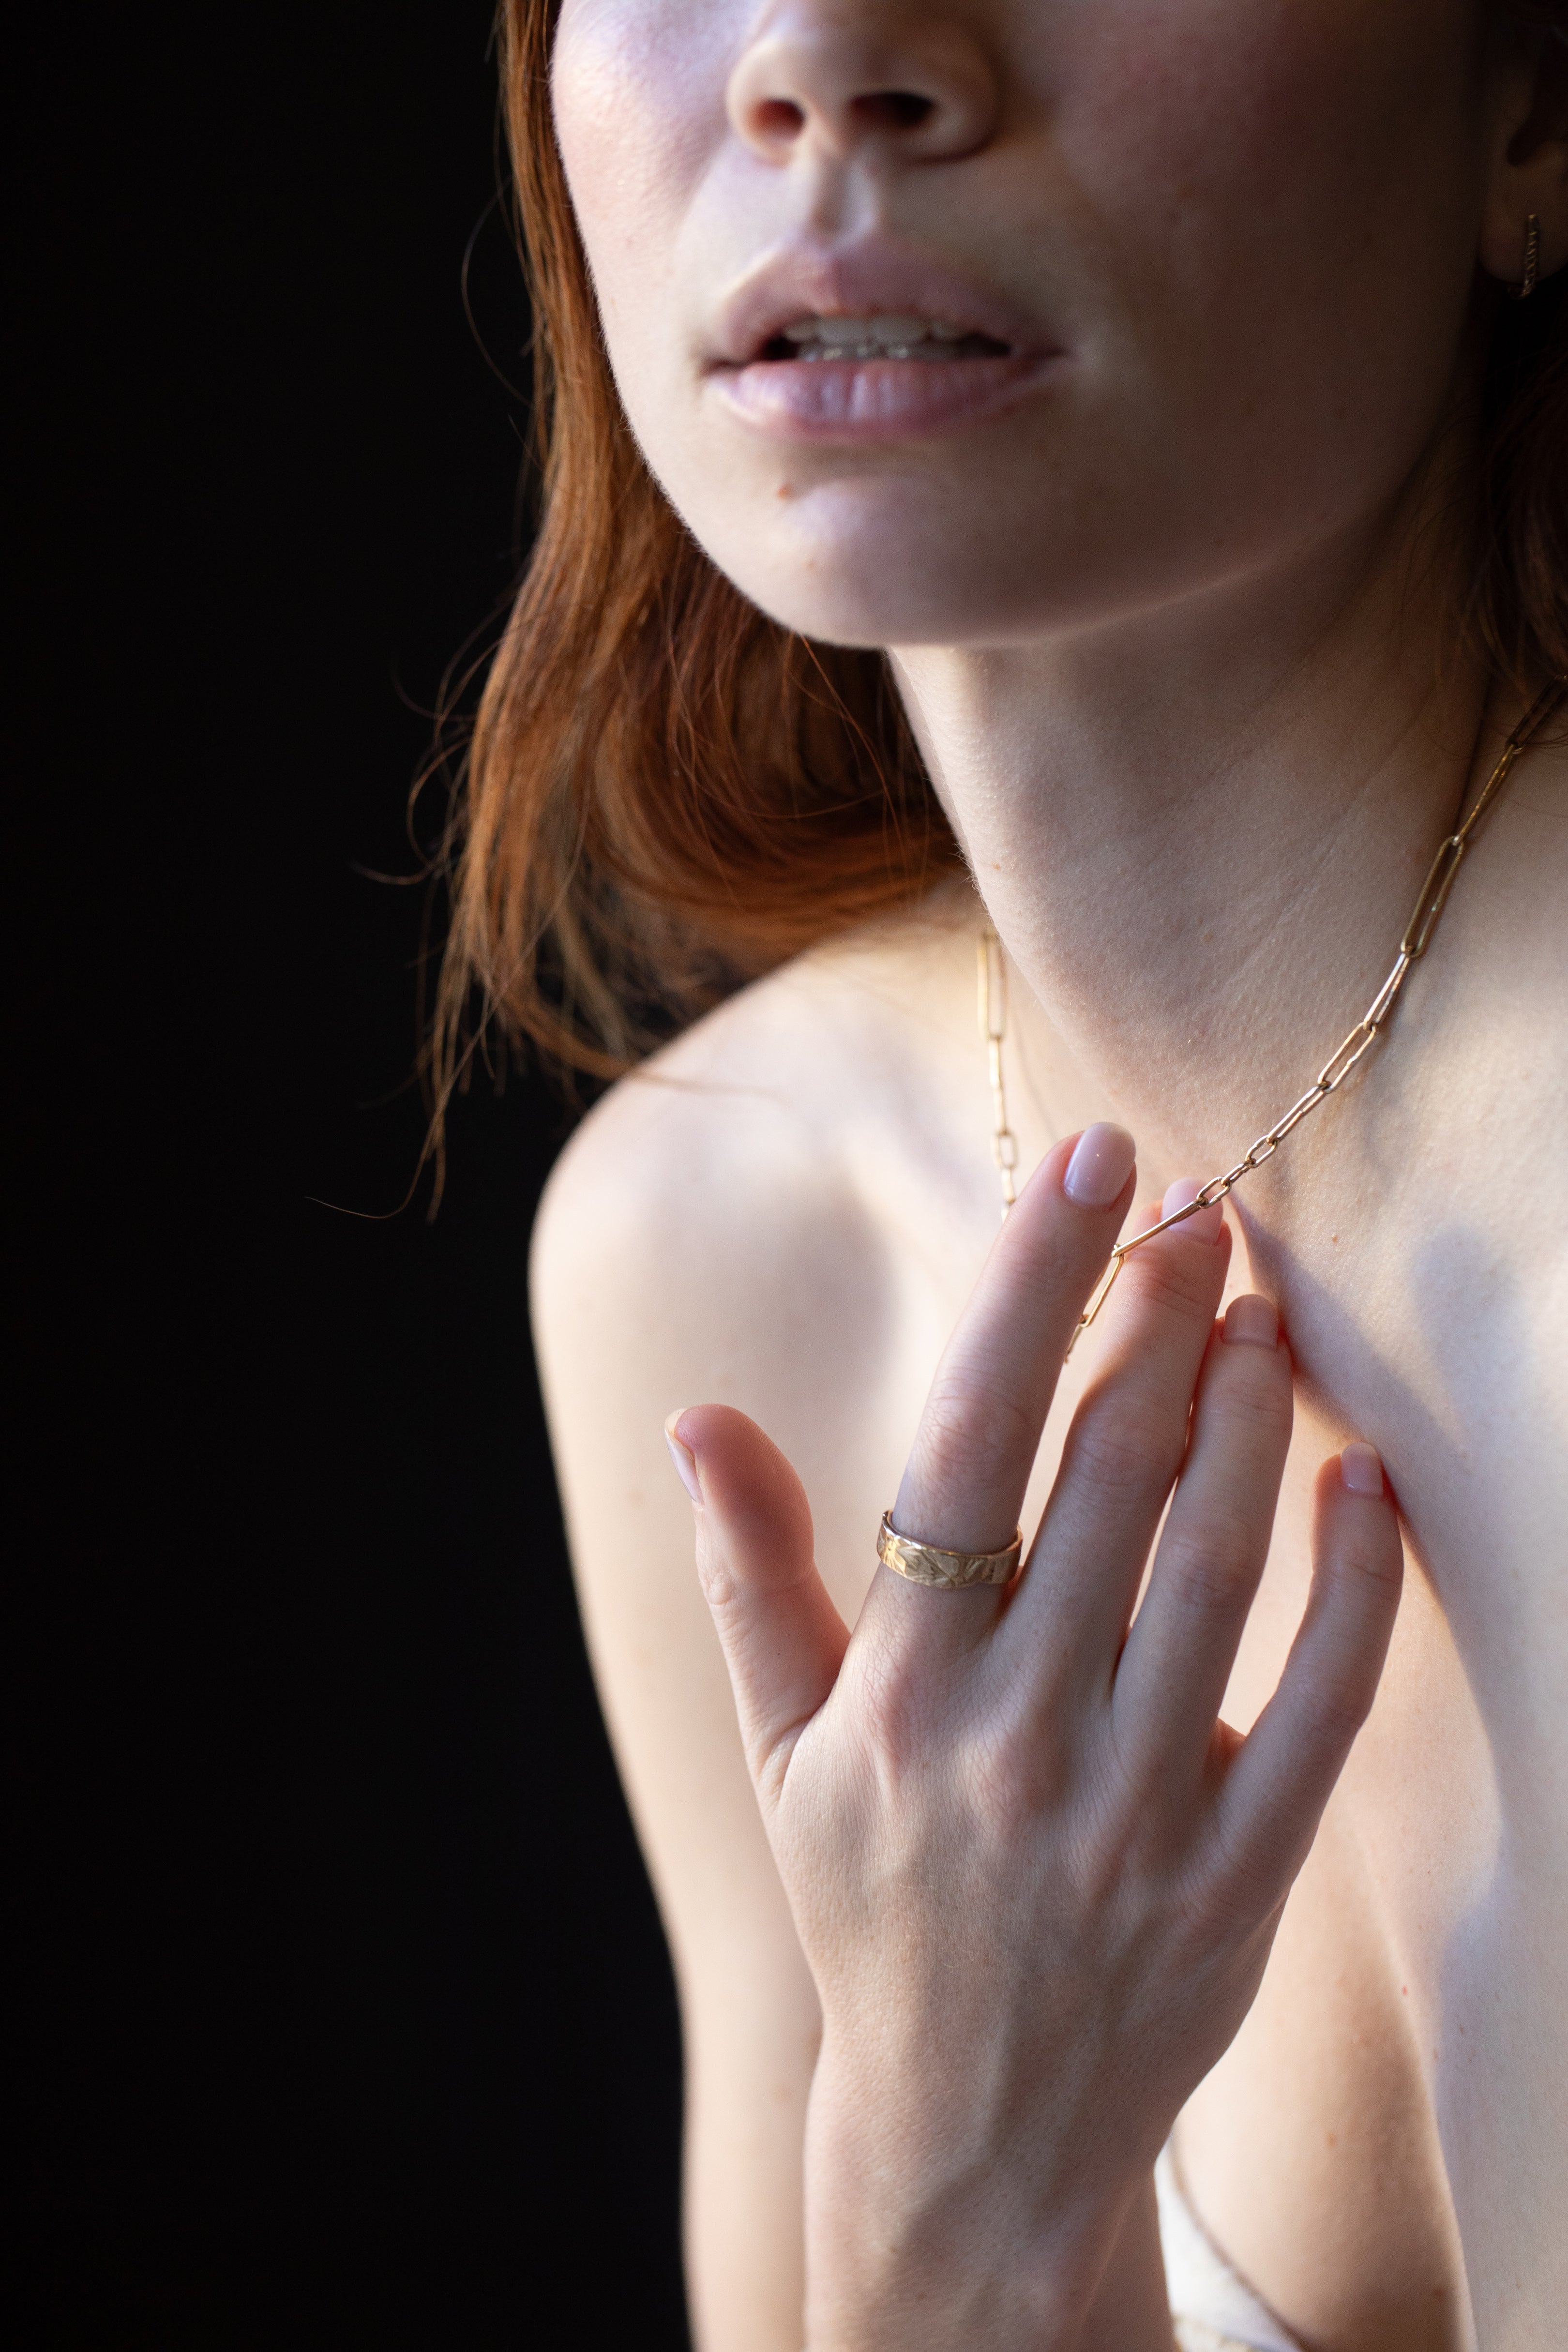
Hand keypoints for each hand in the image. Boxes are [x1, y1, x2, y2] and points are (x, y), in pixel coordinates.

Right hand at [666, 1124, 1402, 2350]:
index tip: (1092, 1161)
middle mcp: (1012, 1738)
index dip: (1033, 1284)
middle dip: (1157, 1315)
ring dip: (1250, 1415)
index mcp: (895, 1692)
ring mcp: (1132, 1810)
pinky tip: (1361, 1477)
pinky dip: (1354, 1583)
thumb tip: (694, 1418)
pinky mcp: (1237, 1877)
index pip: (968, 1442)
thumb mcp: (780, 1752)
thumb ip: (750, 1575)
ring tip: (1265, 1304)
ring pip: (1218, 1566)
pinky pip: (1322, 1705)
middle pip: (1108, 1478)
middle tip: (1202, 1206)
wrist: (972, 2135)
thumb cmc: (868, 1905)